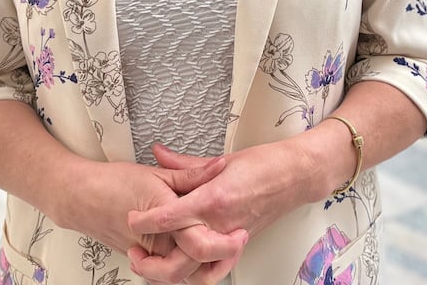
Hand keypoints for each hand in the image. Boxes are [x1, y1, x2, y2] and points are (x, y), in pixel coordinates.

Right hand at [60, 155, 241, 281]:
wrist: (79, 197)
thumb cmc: (112, 183)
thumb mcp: (156, 174)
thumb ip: (191, 174)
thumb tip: (218, 166)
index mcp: (164, 219)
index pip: (201, 243)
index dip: (225, 244)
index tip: (239, 235)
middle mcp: (156, 242)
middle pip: (192, 268)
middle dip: (217, 261)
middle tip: (234, 244)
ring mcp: (147, 254)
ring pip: (179, 274)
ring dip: (200, 267)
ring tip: (218, 250)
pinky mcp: (141, 257)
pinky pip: (165, 270)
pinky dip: (181, 266)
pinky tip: (192, 252)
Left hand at [127, 142, 310, 281]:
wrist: (295, 176)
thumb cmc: (264, 164)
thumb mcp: (219, 159)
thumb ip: (184, 163)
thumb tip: (159, 154)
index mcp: (213, 198)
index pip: (168, 217)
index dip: (143, 220)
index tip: (130, 218)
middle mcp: (220, 223)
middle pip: (179, 257)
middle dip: (151, 263)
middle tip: (135, 252)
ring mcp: (230, 238)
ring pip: (195, 272)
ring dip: (171, 273)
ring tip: (153, 264)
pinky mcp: (238, 245)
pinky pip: (214, 269)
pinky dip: (198, 273)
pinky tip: (185, 264)